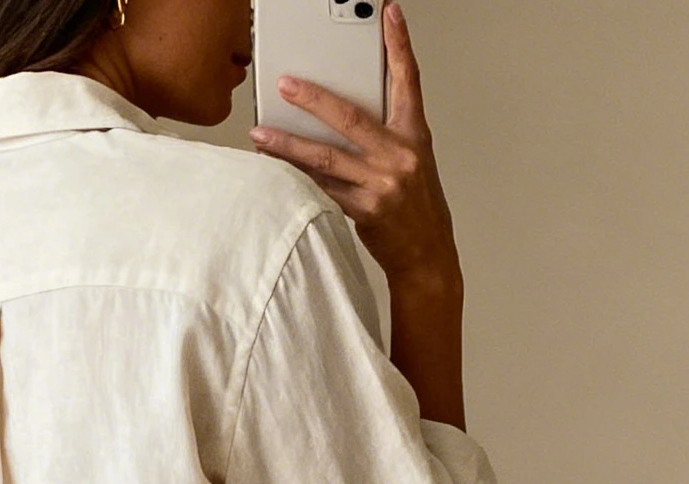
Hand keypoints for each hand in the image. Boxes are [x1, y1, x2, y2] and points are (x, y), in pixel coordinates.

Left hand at [251, 3, 459, 294]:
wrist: (427, 255)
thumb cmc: (417, 208)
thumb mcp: (414, 161)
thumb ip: (386, 135)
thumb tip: (345, 115)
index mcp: (413, 137)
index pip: (408, 81)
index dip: (399, 45)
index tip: (388, 14)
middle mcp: (399, 157)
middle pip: (350, 118)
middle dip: (313, 99)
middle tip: (285, 84)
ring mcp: (381, 185)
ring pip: (326, 158)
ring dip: (289, 145)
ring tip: (261, 134)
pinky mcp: (364, 211)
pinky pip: (323, 189)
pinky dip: (297, 178)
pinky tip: (275, 170)